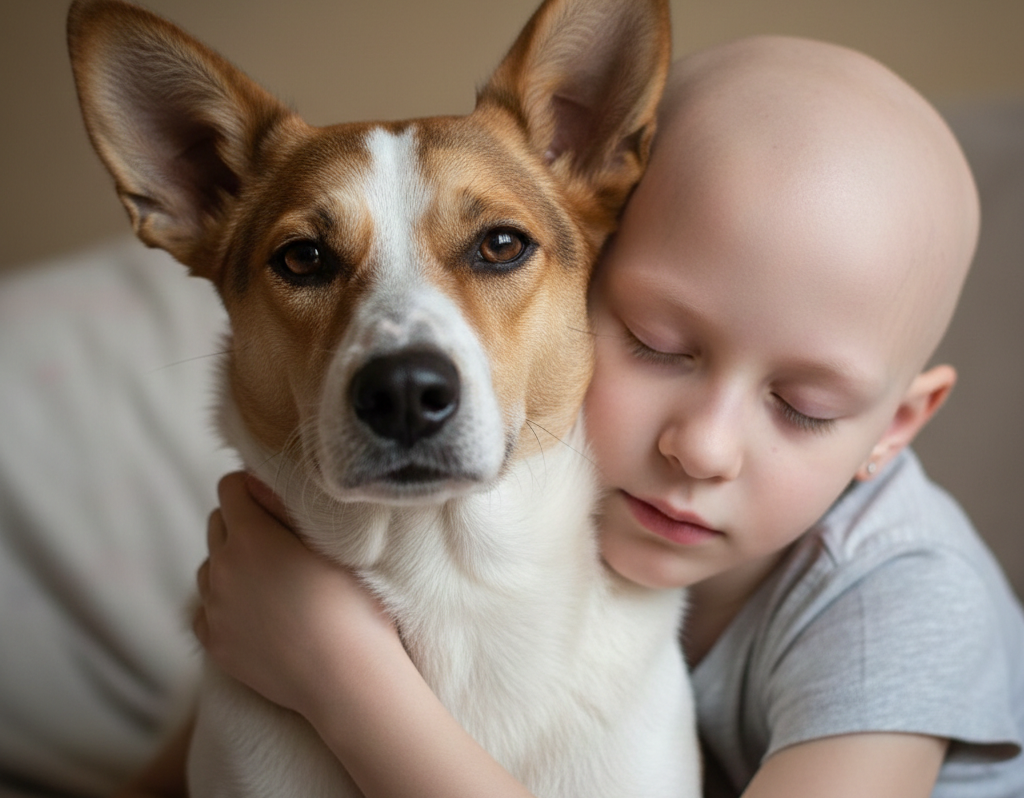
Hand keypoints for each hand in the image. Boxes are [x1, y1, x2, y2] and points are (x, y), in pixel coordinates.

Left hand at [194, 472, 394, 716]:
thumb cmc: (353, 605)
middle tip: (277, 540)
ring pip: (209, 568)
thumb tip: (260, 483)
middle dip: (241, 523)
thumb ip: (288, 508)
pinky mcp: (215, 643)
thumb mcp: (332, 543)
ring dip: (231, 565)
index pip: (230, 488)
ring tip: (270, 581)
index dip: (251, 487)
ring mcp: (215, 609)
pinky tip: (256, 613)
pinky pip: (206, 610)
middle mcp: (222, 568)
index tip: (271, 498)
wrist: (347, 678)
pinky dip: (224, 606)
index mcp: (251, 536)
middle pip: (217, 524)